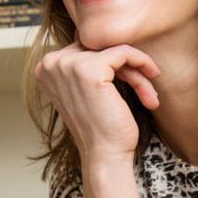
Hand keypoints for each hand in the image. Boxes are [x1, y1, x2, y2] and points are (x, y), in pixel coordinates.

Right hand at [35, 41, 160, 161]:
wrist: (104, 155)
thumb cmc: (100, 129)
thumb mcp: (86, 92)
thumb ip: (87, 66)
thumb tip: (106, 42)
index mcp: (45, 68)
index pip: (85, 49)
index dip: (112, 65)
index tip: (132, 82)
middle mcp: (51, 63)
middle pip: (99, 48)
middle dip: (126, 68)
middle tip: (145, 90)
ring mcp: (68, 65)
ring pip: (115, 51)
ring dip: (137, 73)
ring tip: (150, 94)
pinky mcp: (90, 70)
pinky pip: (124, 52)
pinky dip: (142, 62)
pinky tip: (152, 77)